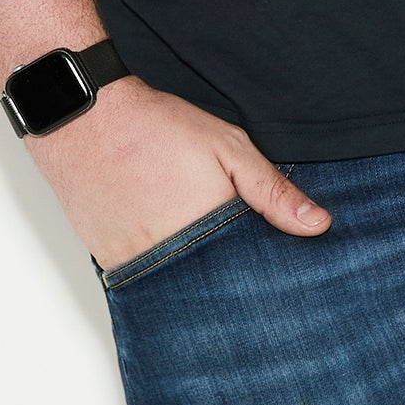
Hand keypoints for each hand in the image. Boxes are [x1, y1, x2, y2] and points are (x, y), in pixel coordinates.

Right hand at [27, 77, 329, 270]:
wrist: (86, 117)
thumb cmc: (158, 128)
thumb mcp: (228, 148)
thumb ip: (273, 191)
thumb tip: (319, 225)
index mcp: (208, 232)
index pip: (249, 276)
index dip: (266, 276)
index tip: (286, 283)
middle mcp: (171, 257)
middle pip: (213, 287)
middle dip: (232, 284)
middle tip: (252, 282)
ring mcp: (136, 263)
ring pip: (177, 287)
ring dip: (195, 280)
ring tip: (210, 264)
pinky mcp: (110, 260)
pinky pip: (144, 280)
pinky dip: (161, 273)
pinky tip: (173, 253)